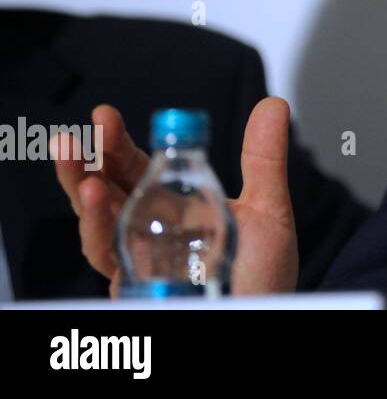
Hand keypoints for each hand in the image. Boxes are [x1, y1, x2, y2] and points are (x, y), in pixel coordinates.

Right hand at [53, 97, 299, 296]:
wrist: (264, 316)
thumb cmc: (263, 277)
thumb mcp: (267, 211)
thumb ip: (263, 160)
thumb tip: (273, 104)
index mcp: (174, 210)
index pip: (134, 171)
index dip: (116, 146)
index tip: (104, 116)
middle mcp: (149, 235)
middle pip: (105, 194)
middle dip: (88, 164)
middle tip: (80, 135)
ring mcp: (140, 264)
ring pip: (97, 228)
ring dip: (85, 199)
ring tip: (83, 171)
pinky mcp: (137, 291)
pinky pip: (111, 261)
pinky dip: (100, 232)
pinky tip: (96, 204)